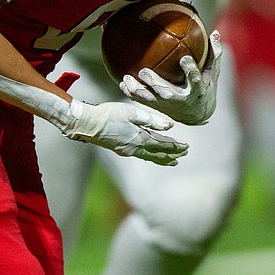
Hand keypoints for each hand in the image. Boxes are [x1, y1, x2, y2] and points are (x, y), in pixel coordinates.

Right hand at [58, 98, 187, 164]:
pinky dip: (150, 156)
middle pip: (158, 155)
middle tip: (183, 154)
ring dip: (162, 158)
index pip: (163, 145)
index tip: (186, 147)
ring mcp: (127, 151)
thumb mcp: (132, 113)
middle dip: (172, 154)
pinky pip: (141, 155)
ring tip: (172, 161)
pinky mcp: (120, 149)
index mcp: (141, 139)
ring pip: (149, 157)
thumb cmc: (109, 115)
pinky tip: (150, 154)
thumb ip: (151, 120)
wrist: (87, 124)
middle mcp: (135, 149)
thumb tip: (170, 126)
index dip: (176, 147)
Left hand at [119, 31, 221, 125]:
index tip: (184, 59)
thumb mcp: (213, 73)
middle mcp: (181, 99)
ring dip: (137, 90)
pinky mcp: (158, 108)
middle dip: (155, 83)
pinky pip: (143, 101)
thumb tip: (215, 32)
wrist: (197, 114)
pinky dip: (131, 93)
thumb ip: (214, 54)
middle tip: (145, 71)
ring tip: (127, 78)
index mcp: (196, 90)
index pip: (195, 80)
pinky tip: (122, 83)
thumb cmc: (205, 88)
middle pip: (167, 92)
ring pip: (150, 99)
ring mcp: (168, 105)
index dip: (190, 70)